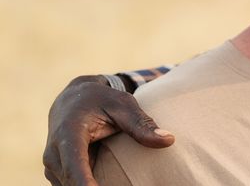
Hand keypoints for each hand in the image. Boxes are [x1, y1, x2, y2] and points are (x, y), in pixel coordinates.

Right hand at [42, 75, 174, 185]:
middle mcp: (54, 154)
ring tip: (125, 184)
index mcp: (68, 134)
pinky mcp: (59, 174)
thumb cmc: (101, 101)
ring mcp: (53, 167)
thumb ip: (142, 124)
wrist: (72, 99)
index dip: (86, 185)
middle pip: (72, 184)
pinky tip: (111, 184)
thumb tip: (169, 140)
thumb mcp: (124, 105)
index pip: (75, 167)